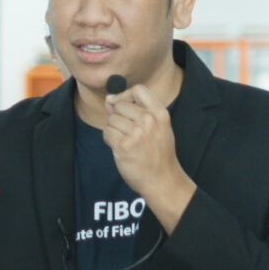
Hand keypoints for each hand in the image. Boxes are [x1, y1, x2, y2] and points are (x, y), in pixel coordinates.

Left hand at [102, 84, 196, 228]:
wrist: (162, 180)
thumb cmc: (158, 153)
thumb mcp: (158, 127)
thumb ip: (137, 111)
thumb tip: (109, 100)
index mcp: (160, 113)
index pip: (139, 89)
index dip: (125, 95)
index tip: (120, 105)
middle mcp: (149, 121)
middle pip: (120, 105)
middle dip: (118, 117)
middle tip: (128, 132)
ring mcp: (137, 133)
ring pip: (111, 120)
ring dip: (113, 130)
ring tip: (127, 142)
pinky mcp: (124, 146)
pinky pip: (107, 133)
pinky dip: (109, 140)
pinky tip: (120, 148)